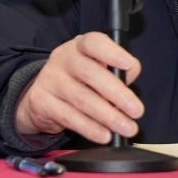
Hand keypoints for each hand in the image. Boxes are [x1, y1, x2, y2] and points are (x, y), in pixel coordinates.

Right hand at [15, 32, 143, 143]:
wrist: (43, 96)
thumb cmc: (80, 79)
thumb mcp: (98, 67)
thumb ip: (118, 69)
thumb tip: (131, 72)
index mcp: (81, 45)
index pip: (94, 42)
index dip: (112, 52)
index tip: (129, 65)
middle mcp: (63, 58)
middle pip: (91, 74)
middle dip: (118, 94)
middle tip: (137, 111)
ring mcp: (50, 79)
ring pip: (82, 99)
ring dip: (108, 116)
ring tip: (126, 128)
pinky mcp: (41, 102)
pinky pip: (69, 117)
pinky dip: (90, 128)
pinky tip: (105, 135)